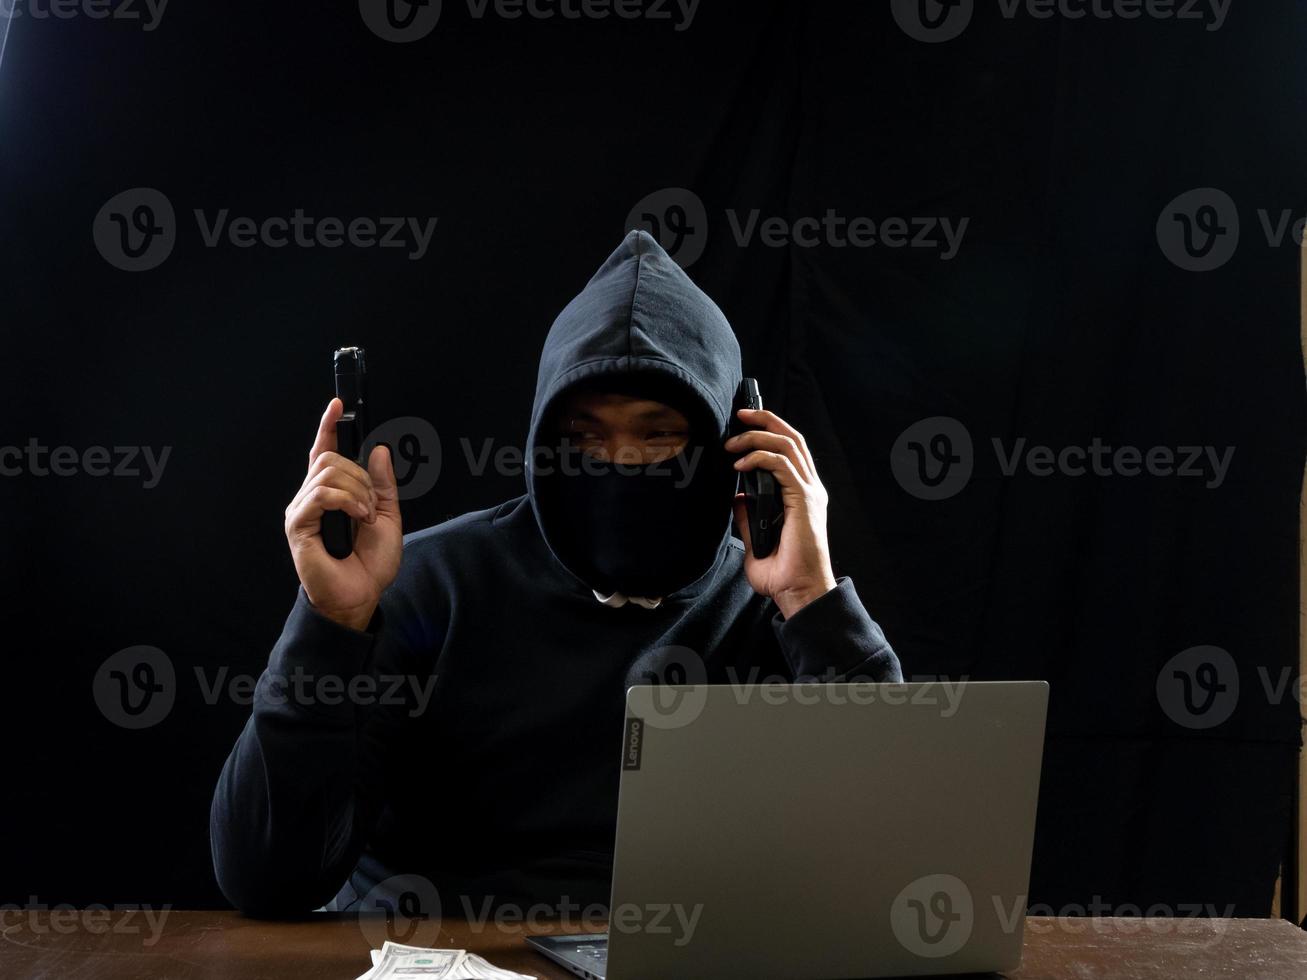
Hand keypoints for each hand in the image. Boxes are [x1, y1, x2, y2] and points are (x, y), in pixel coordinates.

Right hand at [284, 398, 402, 630]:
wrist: (363, 595)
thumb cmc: (370, 564)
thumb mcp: (387, 516)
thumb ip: (382, 484)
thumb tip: (378, 450)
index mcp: (330, 494)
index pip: (324, 452)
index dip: (328, 427)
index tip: (337, 405)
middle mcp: (311, 498)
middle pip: (329, 458)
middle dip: (360, 477)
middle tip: (371, 504)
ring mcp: (302, 510)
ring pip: (328, 473)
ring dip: (358, 491)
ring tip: (365, 516)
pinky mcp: (298, 525)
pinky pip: (321, 494)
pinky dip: (348, 501)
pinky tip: (358, 518)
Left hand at [726, 408, 837, 618]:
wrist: (799, 591)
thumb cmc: (783, 572)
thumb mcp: (756, 540)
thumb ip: (748, 517)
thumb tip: (737, 497)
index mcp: (802, 495)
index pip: (790, 450)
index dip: (770, 430)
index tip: (743, 423)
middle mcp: (810, 488)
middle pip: (792, 438)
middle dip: (765, 420)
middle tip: (739, 415)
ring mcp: (810, 493)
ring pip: (788, 445)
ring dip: (758, 436)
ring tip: (733, 441)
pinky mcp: (804, 500)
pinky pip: (782, 465)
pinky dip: (759, 458)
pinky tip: (740, 464)